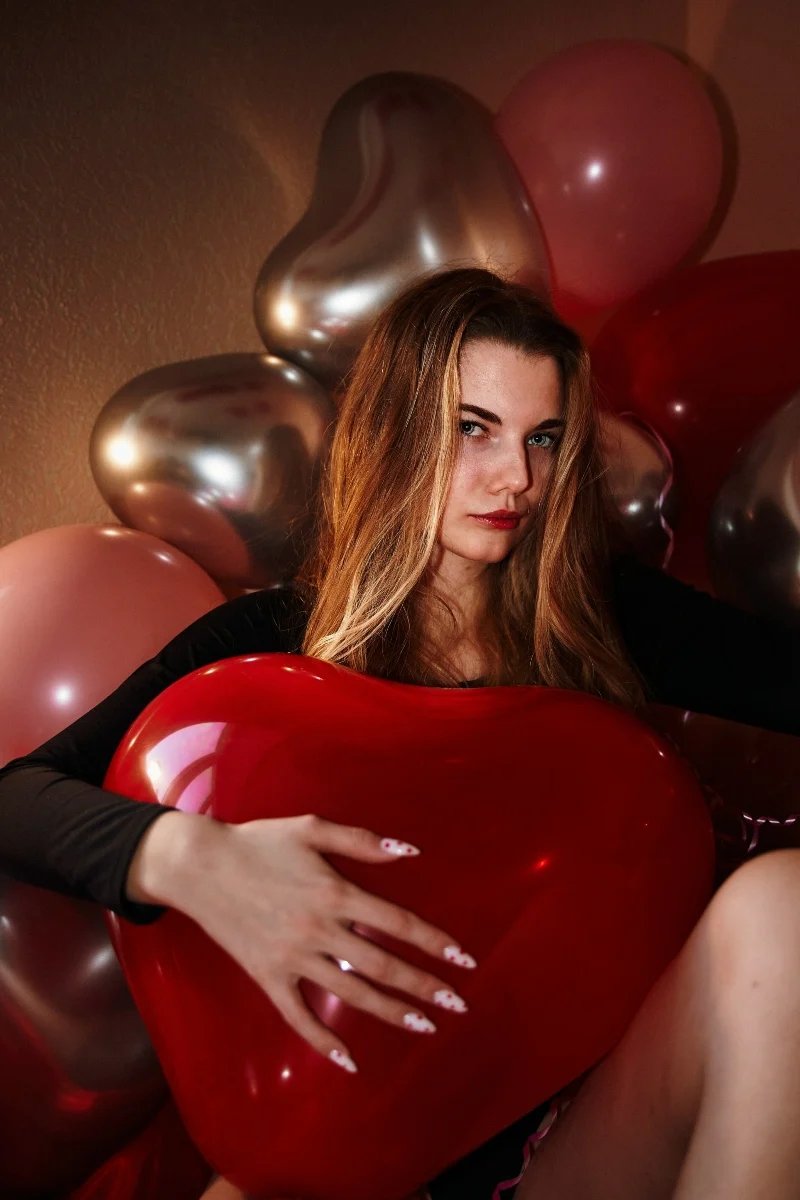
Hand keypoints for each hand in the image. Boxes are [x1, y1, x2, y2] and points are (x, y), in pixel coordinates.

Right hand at [126, 811, 475, 1068]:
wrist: (199, 865)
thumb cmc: (259, 841)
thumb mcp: (311, 828)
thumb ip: (361, 840)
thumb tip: (408, 850)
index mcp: (335, 891)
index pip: (397, 922)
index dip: (433, 941)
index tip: (463, 960)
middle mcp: (319, 929)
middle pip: (382, 964)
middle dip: (423, 985)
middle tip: (457, 1004)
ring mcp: (293, 957)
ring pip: (351, 992)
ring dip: (390, 1011)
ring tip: (423, 1026)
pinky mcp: (268, 976)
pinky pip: (298, 1016)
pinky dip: (323, 1040)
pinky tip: (348, 1061)